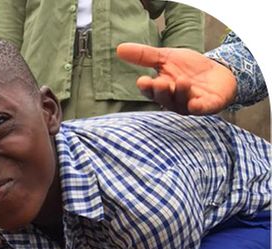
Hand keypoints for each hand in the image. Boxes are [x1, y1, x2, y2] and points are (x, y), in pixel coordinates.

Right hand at [116, 43, 237, 114]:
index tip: (142, 81)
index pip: (151, 91)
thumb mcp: (166, 58)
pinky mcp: (209, 105)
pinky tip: (195, 103)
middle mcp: (173, 101)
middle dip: (162, 91)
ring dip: (181, 92)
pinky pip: (202, 109)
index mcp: (161, 90)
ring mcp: (190, 104)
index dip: (147, 88)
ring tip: (182, 80)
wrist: (219, 74)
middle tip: (161, 82)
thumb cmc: (189, 69)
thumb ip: (144, 56)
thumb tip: (118, 49)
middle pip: (164, 99)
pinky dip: (198, 107)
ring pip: (182, 102)